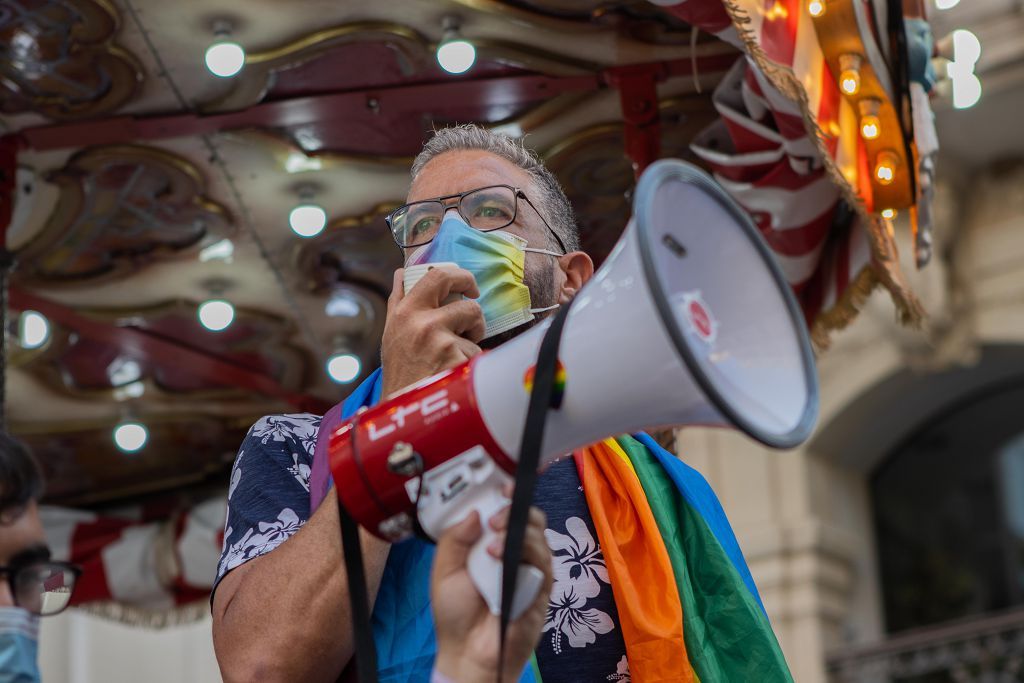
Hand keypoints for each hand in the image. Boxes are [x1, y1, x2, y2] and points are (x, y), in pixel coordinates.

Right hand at [380, 267, 485, 397]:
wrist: (401, 406)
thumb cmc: (399, 369)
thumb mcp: (391, 331)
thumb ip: (398, 301)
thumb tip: (403, 273)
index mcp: (406, 312)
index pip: (438, 276)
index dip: (460, 276)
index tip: (468, 287)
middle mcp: (423, 323)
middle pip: (468, 304)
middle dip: (476, 311)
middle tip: (474, 318)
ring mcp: (442, 342)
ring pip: (475, 332)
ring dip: (471, 340)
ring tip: (453, 353)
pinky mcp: (457, 361)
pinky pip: (476, 353)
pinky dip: (469, 362)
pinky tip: (452, 371)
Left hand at [432, 507, 551, 682]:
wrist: (466, 652)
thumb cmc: (456, 613)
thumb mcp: (444, 570)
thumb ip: (454, 539)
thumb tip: (474, 513)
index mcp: (494, 544)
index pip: (509, 512)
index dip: (509, 495)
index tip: (502, 486)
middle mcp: (517, 554)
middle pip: (531, 519)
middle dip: (515, 511)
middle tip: (495, 519)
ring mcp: (532, 572)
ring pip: (539, 539)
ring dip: (518, 534)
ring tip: (494, 547)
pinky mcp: (542, 591)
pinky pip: (543, 566)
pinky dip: (526, 558)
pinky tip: (504, 561)